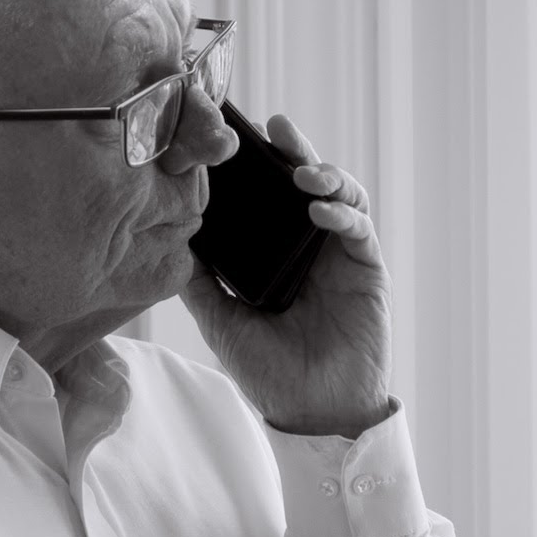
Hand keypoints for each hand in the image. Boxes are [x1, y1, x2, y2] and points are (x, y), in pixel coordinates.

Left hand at [180, 114, 392, 437]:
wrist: (311, 411)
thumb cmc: (268, 369)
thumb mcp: (221, 320)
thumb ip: (200, 281)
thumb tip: (169, 238)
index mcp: (276, 251)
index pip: (269, 195)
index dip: (258, 164)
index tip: (237, 135)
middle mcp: (309, 245)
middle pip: (307, 182)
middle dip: (294, 150)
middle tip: (277, 126)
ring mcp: (340, 254)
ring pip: (341, 195)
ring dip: (324, 174)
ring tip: (302, 171)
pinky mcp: (367, 270)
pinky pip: (360, 230)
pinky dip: (343, 214)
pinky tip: (320, 211)